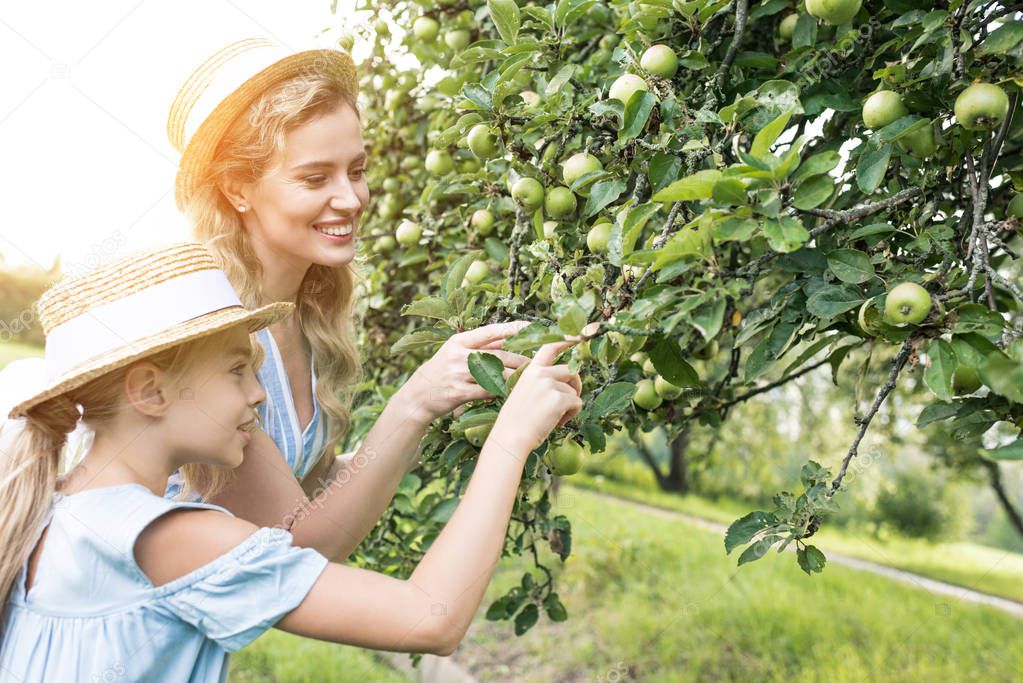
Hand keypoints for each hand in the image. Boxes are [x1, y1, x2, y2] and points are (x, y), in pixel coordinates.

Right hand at [402, 320, 532, 423]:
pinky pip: (488, 391)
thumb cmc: (441, 372)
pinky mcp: (459, 392)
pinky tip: (510, 393)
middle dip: (520, 360)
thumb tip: (508, 338)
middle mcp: (459, 355)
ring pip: (496, 374)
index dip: (511, 328)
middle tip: (537, 363)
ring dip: (514, 377)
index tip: (531, 325)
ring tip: (528, 379)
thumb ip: (480, 346)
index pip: (490, 331)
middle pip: (498, 355)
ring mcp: (458, 374)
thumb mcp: (455, 353)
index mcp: (459, 341)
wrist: (418, 396)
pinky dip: (500, 392)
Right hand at [491, 327, 591, 453]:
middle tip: (567, 404)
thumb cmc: (517, 420)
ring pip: (574, 390)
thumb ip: (542, 384)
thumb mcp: (525, 393)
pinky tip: (558, 423)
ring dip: (571, 405)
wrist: (510, 437)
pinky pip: (577, 403)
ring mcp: (550, 384)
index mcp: (531, 370)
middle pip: (571, 371)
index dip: (567, 339)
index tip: (580, 334)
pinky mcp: (559, 398)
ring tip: (555, 418)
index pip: (550, 347)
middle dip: (575, 386)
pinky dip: (572, 414)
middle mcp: (541, 373)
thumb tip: (567, 385)